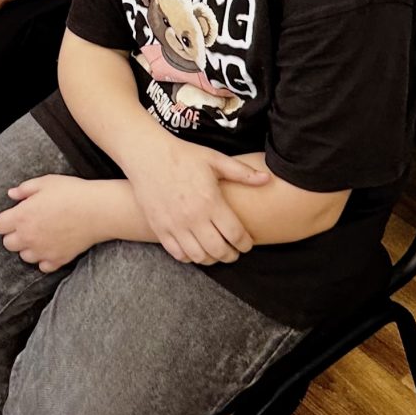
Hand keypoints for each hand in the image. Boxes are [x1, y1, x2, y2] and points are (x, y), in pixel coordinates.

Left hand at [0, 175, 108, 271]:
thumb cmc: (72, 192)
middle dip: (15, 235)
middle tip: (29, 224)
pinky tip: (52, 246)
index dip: (6, 220)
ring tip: (42, 235)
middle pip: (8, 244)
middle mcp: (28, 237)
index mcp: (21, 216)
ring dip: (29, 247)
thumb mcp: (46, 182)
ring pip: (24, 256)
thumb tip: (12, 194)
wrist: (98, 210)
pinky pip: (43, 266)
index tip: (16, 215)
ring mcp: (42, 250)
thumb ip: (25, 189)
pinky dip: (45, 259)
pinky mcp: (57, 259)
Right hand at [125, 137, 271, 264]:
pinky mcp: (160, 228)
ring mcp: (174, 225)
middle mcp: (193, 217)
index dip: (246, 243)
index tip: (248, 243)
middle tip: (235, 251)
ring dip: (212, 259)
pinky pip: (178, 254)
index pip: (235, 234)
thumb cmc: (184, 156)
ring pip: (199, 256)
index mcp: (210, 201)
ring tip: (217, 252)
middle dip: (232, 255)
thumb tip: (267, 179)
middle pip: (219, 250)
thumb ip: (242, 173)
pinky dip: (190, 257)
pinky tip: (196, 250)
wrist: (148, 155)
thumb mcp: (215, 159)